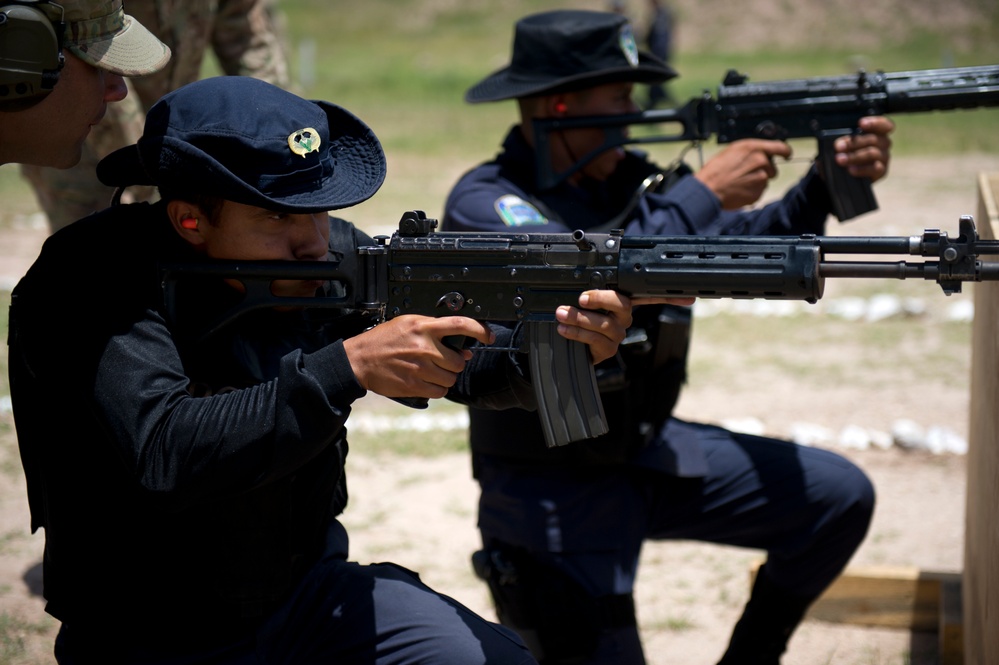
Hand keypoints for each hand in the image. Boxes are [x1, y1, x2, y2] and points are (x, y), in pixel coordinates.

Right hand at [343, 316, 494, 398]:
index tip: (488, 336)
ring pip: (451, 377)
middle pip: (459, 360)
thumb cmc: (383, 340)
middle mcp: (424, 346)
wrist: (359, 359)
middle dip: (455, 362)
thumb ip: (435, 332)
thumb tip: (464, 348)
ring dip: (446, 376)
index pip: (461, 324)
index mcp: (423, 326)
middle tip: (444, 360)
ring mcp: (420, 367)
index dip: (480, 330)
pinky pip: (440, 391)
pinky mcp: (414, 385)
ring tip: (431, 370)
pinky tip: (426, 381)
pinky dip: (437, 388)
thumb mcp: (408, 324)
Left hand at [554, 290, 694, 364]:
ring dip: (580, 318)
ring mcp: (616, 334)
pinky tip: (564, 329)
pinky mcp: (606, 350)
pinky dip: (577, 332)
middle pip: (623, 304)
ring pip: (606, 324)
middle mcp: (624, 318)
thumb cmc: (575, 318)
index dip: (670, 295)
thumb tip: (578, 276)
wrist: (566, 347)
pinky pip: (595, 340)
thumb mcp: (581, 301)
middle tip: (582, 298)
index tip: (689, 297)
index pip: (649, 295)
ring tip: (562, 313)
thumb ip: (587, 290)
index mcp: (622, 302)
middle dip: (602, 299)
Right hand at [695, 139, 792, 209]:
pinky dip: (751, 191)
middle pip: (772, 168)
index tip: (786, 155)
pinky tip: (739, 189)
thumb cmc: (716, 169)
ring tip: (739, 182)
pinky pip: (759, 192)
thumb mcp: (733, 151)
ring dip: (756, 181)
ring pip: (765, 180)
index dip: (785, 152)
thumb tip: (762, 154)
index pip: (780, 147)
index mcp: (754, 148)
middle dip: (763, 171)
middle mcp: (761, 161)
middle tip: (746, 174)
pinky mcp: (758, 193)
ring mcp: (761, 178)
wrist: (708, 188)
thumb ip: (751, 151)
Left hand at [830, 115, 894, 182]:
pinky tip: (851, 169)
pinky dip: (861, 169)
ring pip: (872, 153)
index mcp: (877, 132)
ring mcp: (884, 157)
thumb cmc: (845, 153)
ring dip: (854, 156)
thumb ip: (840, 141)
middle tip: (838, 146)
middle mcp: (883, 143)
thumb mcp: (841, 145)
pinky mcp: (882, 171)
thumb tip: (829, 141)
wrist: (843, 174)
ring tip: (840, 159)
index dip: (874, 122)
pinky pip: (874, 168)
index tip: (860, 123)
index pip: (884, 124)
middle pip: (874, 139)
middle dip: (854, 142)